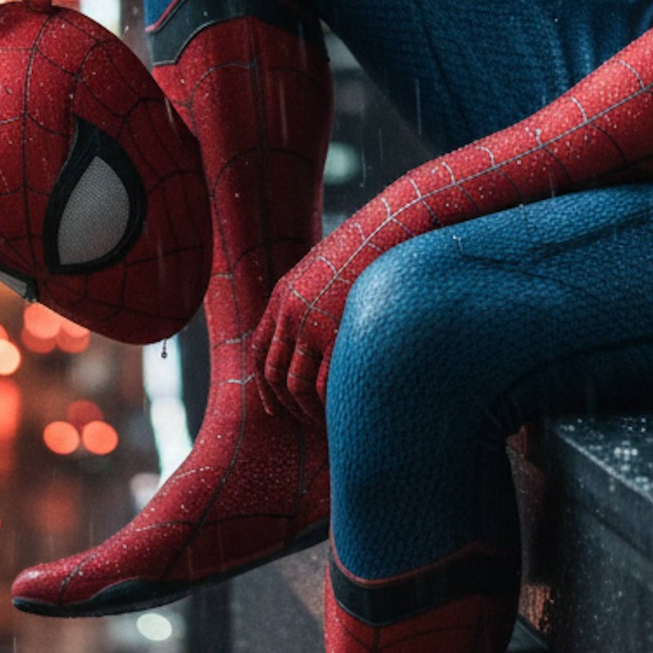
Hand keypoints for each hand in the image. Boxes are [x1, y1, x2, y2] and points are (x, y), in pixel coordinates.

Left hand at [252, 209, 388, 425]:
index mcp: (284, 295)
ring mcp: (313, 324)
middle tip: (302, 421)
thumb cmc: (369, 250)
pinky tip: (343, 412)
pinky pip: (325, 386)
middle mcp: (291, 312)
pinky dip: (330, 407)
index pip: (260, 351)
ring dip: (307, 411)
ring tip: (326, 423)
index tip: (275, 408)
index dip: (264, 386)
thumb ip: (313, 299)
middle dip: (284, 405)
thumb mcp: (328, 268)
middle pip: (275, 373)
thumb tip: (315, 334)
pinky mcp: (338, 334)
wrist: (392, 229)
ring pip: (296, 386)